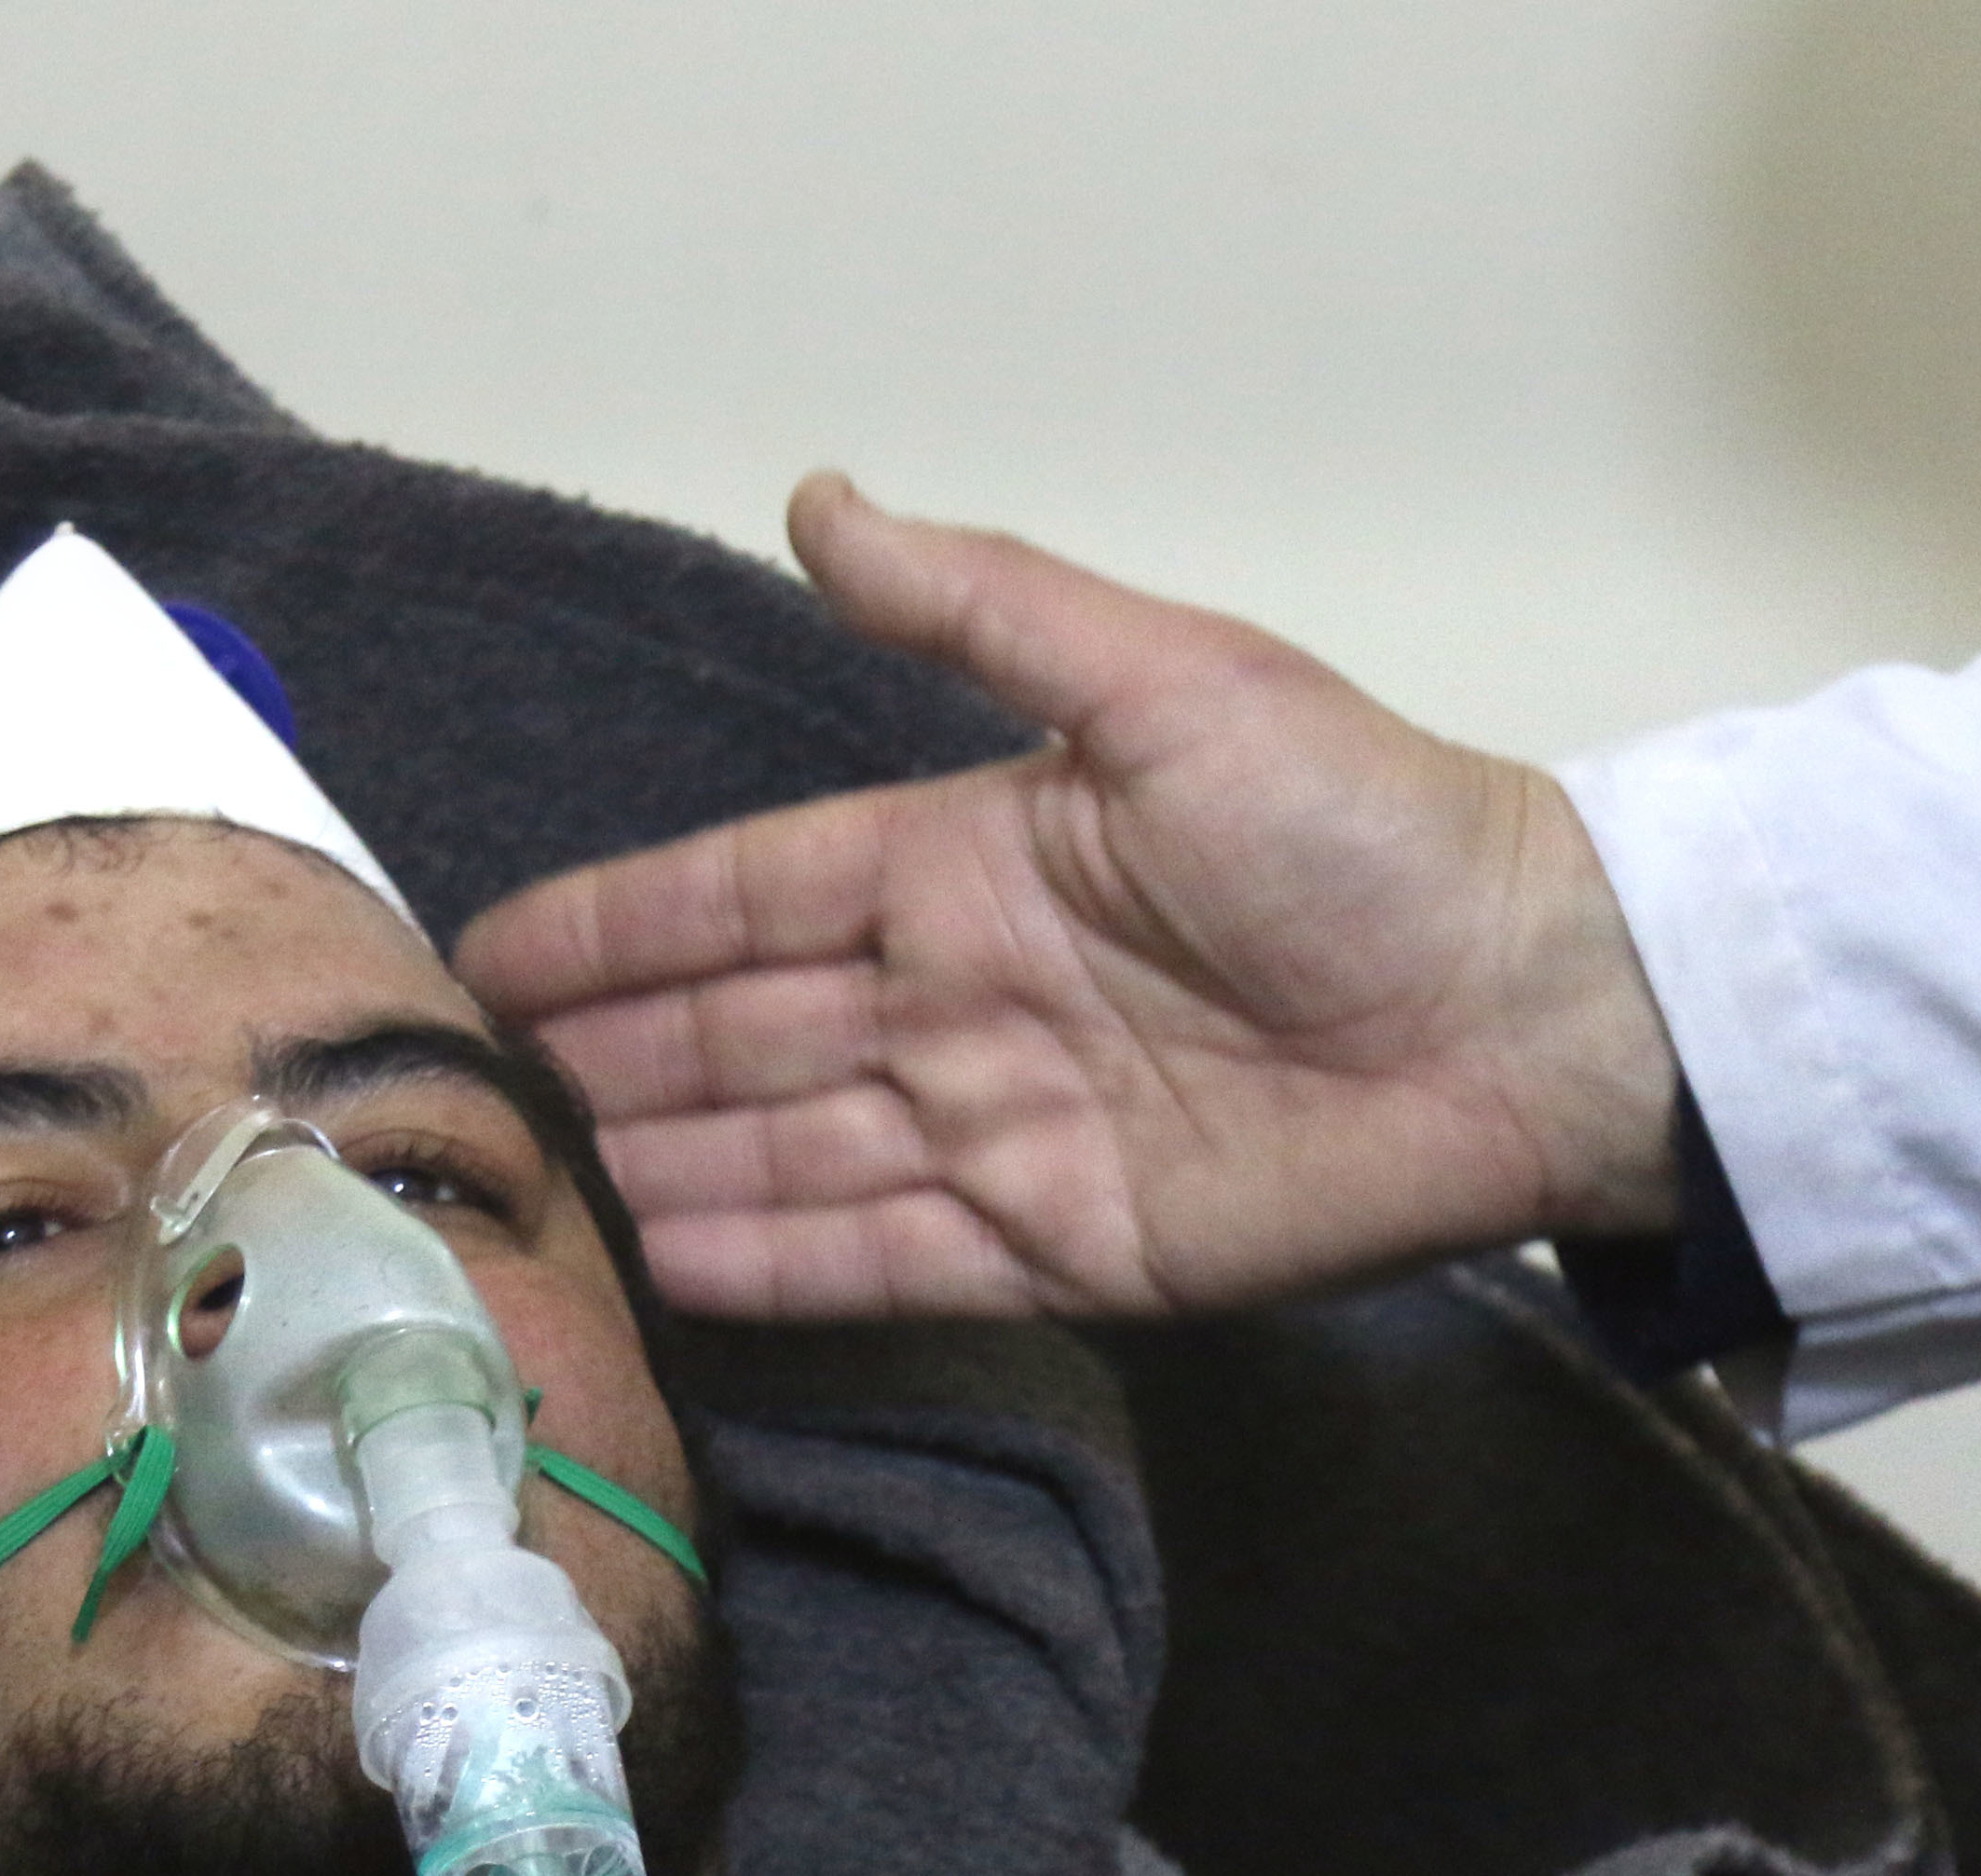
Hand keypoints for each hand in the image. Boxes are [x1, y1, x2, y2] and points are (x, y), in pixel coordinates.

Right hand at [454, 475, 1684, 1325]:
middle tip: (455, 1102)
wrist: (1526, 1011)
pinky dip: (767, 1267)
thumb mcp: (1169, 681)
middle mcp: (958, 1000)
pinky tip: (657, 1272)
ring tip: (520, 1202)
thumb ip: (981, 611)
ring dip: (657, 1174)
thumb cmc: (1364, 830)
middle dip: (605, 1066)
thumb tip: (817, 498)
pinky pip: (877, 1256)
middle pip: (739, 1036)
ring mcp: (999, 1130)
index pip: (746, 898)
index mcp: (970, 861)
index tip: (484, 956)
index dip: (618, 927)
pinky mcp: (1054, 1246)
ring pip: (781, 1154)